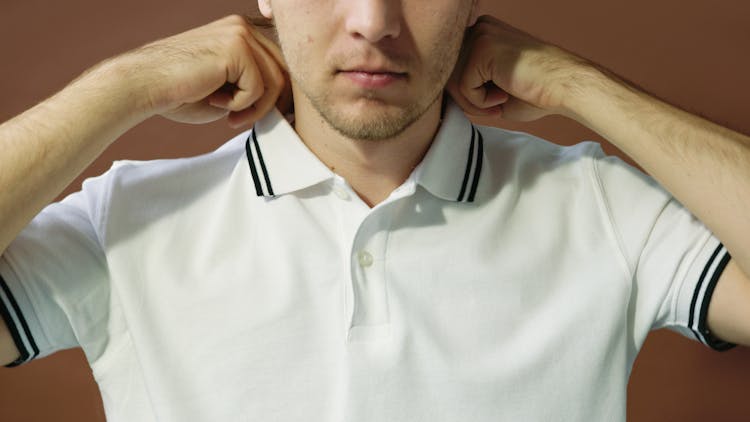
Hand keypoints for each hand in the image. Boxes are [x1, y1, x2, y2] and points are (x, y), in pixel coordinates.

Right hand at [103, 15, 290, 128]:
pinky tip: (216, 103)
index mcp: (242, 33)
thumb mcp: (229, 89)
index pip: (280, 64)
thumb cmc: (180, 92)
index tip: (259, 115)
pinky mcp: (236, 47)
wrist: (144, 85)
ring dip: (255, 108)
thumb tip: (288, 104)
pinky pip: (258, 87)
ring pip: (275, 81)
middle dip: (270, 104)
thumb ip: (256, 88)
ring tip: (230, 116)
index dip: (277, 95)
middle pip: (284, 72)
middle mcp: (243, 26)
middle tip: (242, 120)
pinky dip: (241, 105)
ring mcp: (240, 33)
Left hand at [447, 15, 594, 121]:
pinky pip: (464, 87)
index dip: (466, 94)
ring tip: (499, 102)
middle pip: (447, 74)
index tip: (492, 102)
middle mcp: (478, 28)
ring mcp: (480, 36)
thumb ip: (466, 84)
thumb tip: (438, 97)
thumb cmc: (534, 91)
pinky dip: (481, 102)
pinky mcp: (482, 49)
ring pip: (452, 82)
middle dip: (467, 100)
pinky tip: (504, 94)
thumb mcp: (491, 86)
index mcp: (481, 33)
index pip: (452, 69)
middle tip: (494, 107)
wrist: (564, 87)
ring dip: (474, 103)